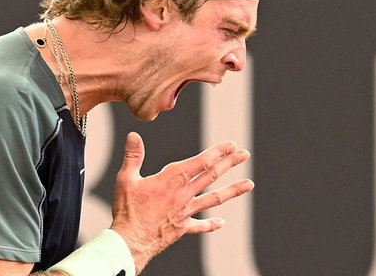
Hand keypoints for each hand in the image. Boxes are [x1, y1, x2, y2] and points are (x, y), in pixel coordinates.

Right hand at [110, 132, 253, 272]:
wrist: (131, 241)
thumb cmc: (127, 210)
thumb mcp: (126, 178)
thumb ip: (133, 156)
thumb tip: (134, 135)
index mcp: (171, 179)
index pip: (201, 162)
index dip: (217, 152)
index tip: (230, 144)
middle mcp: (183, 194)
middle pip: (212, 175)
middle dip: (229, 163)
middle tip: (244, 154)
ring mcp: (185, 211)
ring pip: (213, 198)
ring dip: (232, 190)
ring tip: (249, 184)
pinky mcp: (183, 227)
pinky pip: (200, 225)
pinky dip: (211, 224)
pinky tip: (221, 222)